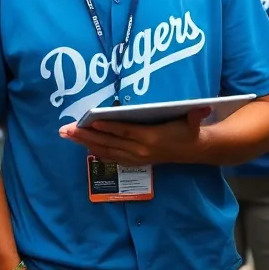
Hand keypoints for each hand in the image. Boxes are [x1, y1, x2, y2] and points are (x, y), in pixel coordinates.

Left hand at [59, 108, 210, 166]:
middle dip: (85, 136)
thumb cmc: (189, 132)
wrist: (194, 151)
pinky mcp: (133, 161)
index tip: (89, 121)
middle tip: (65, 130)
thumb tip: (203, 108)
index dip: (107, 127)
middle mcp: (139, 151)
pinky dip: (95, 150)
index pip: (124, 131)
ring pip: (105, 150)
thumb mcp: (194, 123)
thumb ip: (196, 115)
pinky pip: (110, 156)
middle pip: (108, 142)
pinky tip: (83, 144)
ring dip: (85, 143)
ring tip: (67, 135)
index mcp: (150, 139)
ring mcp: (135, 158)